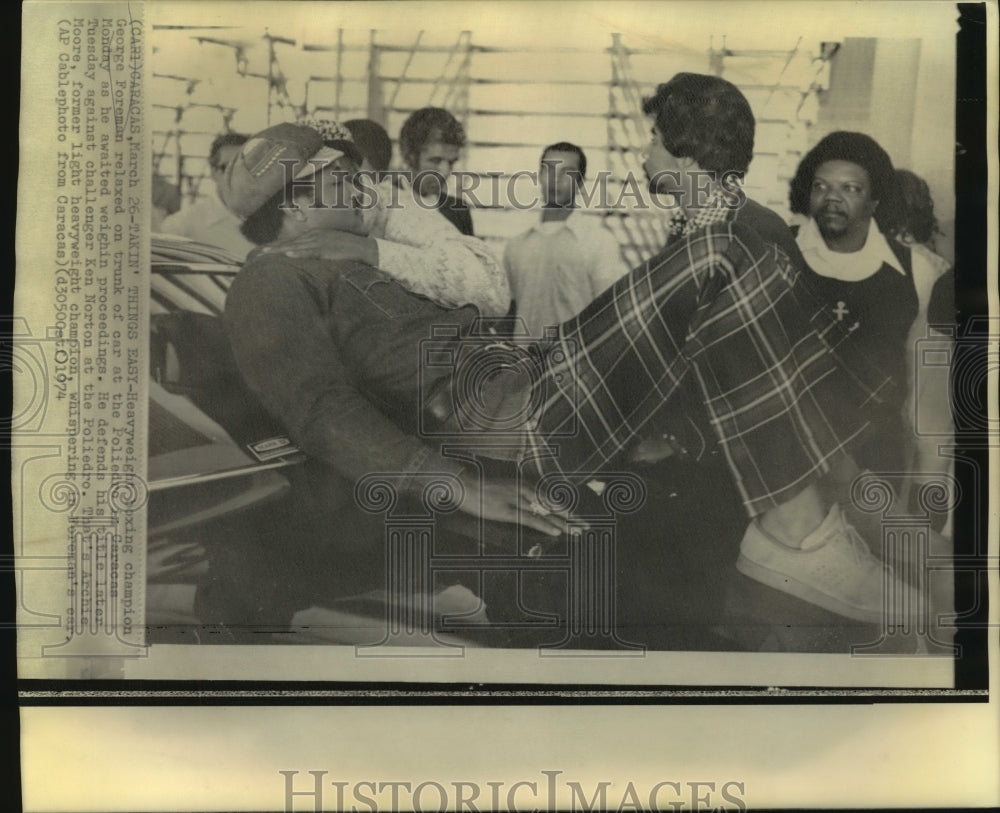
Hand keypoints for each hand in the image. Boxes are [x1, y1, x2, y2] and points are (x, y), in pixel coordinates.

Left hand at [262, 229, 377, 264]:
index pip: (290, 242)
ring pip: (295, 246)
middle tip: (256, 254)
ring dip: (279, 250)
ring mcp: (319, 241)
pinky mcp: (327, 248)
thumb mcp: (329, 249)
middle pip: (289, 243)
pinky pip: (310, 251)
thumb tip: (306, 260)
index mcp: (313, 236)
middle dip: (272, 248)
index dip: (276, 247)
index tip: (262, 252)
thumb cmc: (348, 250)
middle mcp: (313, 236)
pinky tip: (288, 255)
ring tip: (265, 254)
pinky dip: (299, 252)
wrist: (365, 248)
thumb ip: (317, 252)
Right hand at [455, 471, 582, 536]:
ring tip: (577, 531)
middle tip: (586, 526)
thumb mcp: (503, 488)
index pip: (549, 499)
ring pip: (545, 513)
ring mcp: (517, 500)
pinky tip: (556, 531)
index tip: (577, 517)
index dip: (564, 509)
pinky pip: (530, 519)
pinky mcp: (508, 511)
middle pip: (552, 506)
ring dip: (563, 523)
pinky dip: (544, 525)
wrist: (464, 484)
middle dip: (570, 517)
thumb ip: (516, 494)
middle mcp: (524, 491)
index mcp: (524, 485)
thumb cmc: (480, 488)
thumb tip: (528, 505)